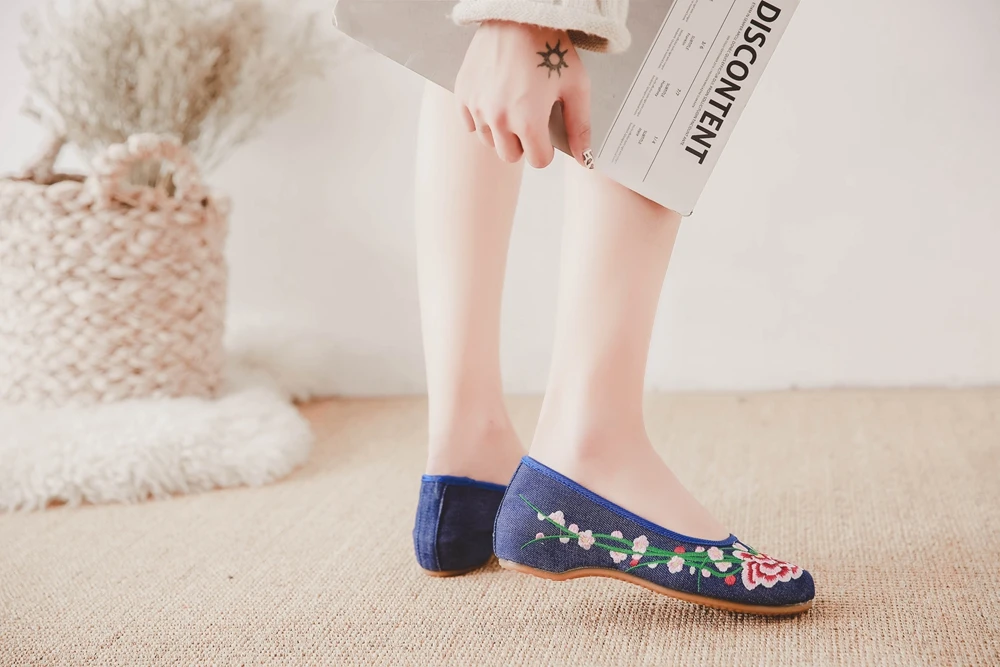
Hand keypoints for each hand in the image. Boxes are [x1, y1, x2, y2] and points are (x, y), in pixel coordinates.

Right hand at [454, 21, 592, 169]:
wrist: (518, 17)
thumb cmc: (551, 49)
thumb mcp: (576, 86)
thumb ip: (580, 127)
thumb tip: (584, 159)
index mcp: (529, 121)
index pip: (538, 160)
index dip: (546, 148)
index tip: (546, 130)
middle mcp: (499, 119)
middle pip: (512, 156)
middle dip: (524, 142)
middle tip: (530, 116)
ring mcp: (478, 107)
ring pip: (490, 142)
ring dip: (502, 131)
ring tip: (513, 103)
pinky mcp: (463, 95)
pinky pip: (471, 124)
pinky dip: (483, 118)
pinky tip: (496, 97)